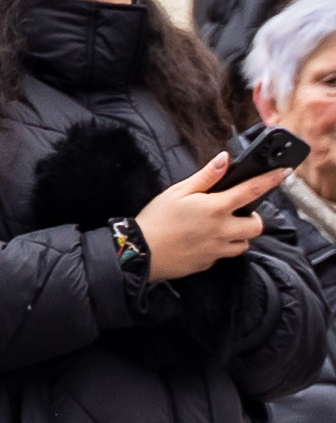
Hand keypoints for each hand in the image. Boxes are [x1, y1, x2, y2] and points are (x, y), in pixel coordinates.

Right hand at [135, 149, 290, 279]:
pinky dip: (219, 248)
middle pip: (256, 226)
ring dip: (238, 236)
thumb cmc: (155, 220)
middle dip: (253, 219)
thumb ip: (205, 177)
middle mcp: (222, 230)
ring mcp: (216, 249)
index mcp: (215, 208)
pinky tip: (202, 242)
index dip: (270, 180)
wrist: (138, 253)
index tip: (283, 172)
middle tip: (238, 213)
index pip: (252, 191)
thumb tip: (224, 159)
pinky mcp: (208, 263)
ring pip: (243, 244)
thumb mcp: (177, 192)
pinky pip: (223, 255)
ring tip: (221, 229)